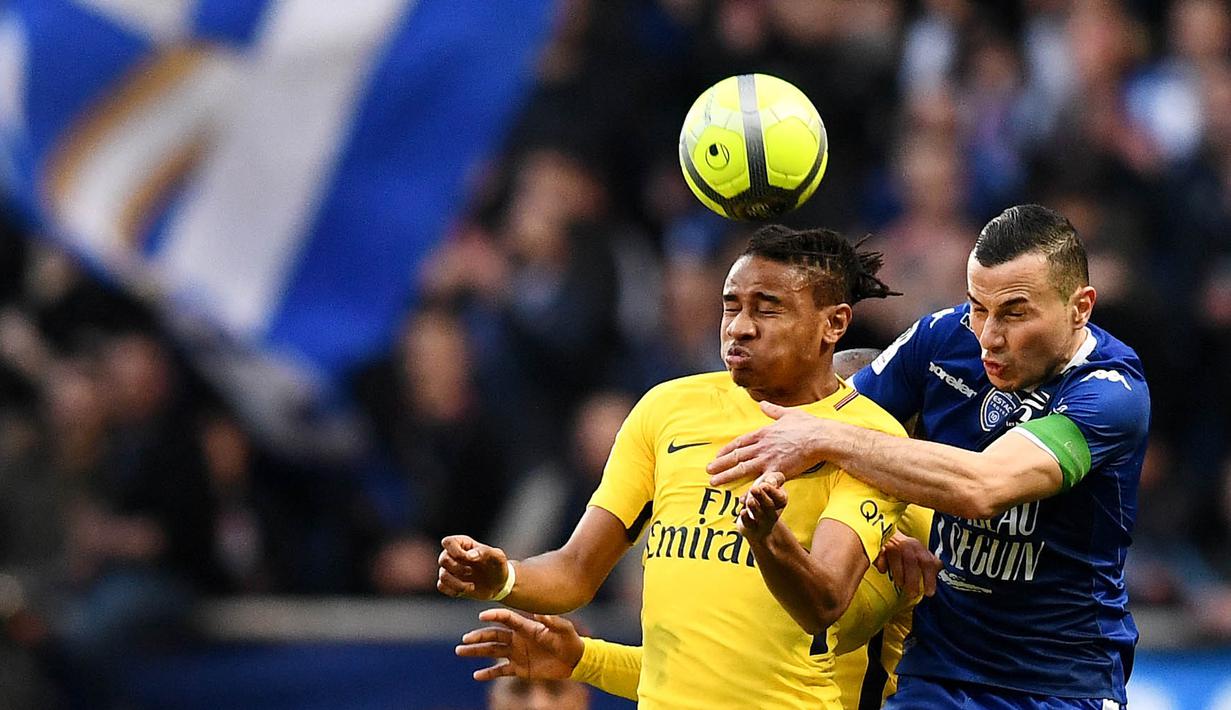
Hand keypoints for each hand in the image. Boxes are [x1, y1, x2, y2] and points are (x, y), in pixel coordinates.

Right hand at [437, 535, 509, 599]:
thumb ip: (485, 552)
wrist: (499, 584)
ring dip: (456, 583)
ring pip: (442, 575)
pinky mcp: (450, 584)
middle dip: (456, 568)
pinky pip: (441, 586)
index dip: (455, 551)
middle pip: (443, 559)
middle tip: (471, 572)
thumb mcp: (497, 557)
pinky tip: (467, 590)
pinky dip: (453, 590)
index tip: (469, 559)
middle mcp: (454, 556)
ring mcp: (451, 570)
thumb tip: (469, 556)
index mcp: (464, 544)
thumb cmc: (498, 566)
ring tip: (471, 586)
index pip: (448, 542)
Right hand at [455, 608, 583, 680]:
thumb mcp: (564, 629)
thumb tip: (540, 612)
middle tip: (464, 639)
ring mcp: (516, 654)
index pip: (506, 619)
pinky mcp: (519, 669)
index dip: (494, 616)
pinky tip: (476, 675)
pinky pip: (500, 671)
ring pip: (492, 651)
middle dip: (478, 637)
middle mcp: (517, 639)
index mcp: (526, 627)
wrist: (574, 660)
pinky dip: (488, 674)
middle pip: (493, 636)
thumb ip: (553, 621)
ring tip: (460, 651)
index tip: (482, 616)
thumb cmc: (569, 640)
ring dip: (476, 651)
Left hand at [708, 401, 834, 485]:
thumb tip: (762, 404)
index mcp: (763, 433)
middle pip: (737, 456)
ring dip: (726, 475)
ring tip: (714, 481)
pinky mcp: (777, 472)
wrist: (820, 438)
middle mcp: (762, 446)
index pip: (740, 442)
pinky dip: (749, 491)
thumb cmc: (808, 425)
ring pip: (742, 468)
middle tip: (708, 470)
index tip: (718, 455)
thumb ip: (773, 410)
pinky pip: (760, 483)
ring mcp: (768, 459)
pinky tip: (740, 498)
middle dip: (721, 463)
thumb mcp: (788, 413)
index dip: (727, 449)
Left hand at [736, 472, 788, 541]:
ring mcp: (763, 522)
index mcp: (781, 500)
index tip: (763, 485)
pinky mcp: (751, 528)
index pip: (780, 497)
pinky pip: (749, 524)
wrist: (759, 520)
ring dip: (754, 507)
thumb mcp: (771, 482)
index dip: (772, 491)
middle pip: (769, 505)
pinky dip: (746, 518)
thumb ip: (774, 478)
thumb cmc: (765, 494)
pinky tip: (742, 512)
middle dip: (761, 497)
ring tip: (749, 500)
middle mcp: (774, 512)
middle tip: (754, 489)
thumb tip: (771, 482)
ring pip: (760, 515)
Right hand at [873, 531, 941, 598]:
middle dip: (913, 580)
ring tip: (900, 585)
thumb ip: (929, 560)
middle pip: (911, 561)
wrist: (883, 530)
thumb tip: (940, 566)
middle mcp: (906, 544)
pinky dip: (882, 565)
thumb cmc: (902, 546)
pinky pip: (880, 555)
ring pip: (896, 558)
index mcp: (918, 547)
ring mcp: (891, 543)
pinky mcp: (878, 545)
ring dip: (898, 574)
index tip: (929, 593)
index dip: (930, 578)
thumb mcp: (917, 550)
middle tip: (913, 594)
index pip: (928, 562)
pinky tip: (883, 571)